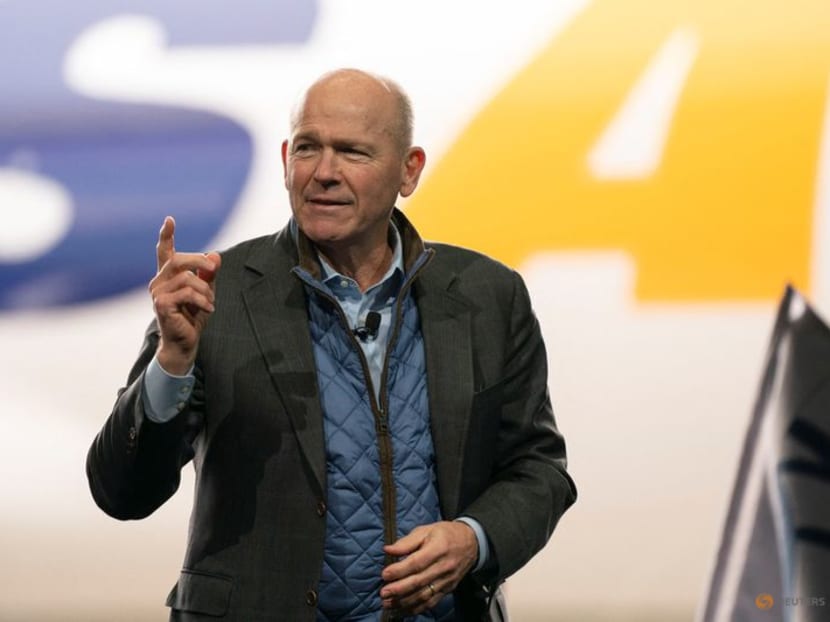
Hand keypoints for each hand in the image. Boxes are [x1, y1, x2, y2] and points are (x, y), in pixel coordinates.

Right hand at [149, 216, 220, 374]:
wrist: (185, 342)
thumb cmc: (193, 317)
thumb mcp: (206, 292)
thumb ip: (210, 274)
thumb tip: (216, 255)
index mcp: (168, 276)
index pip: (164, 252)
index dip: (166, 235)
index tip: (170, 219)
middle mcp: (159, 282)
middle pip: (180, 260)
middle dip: (200, 262)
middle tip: (214, 269)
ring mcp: (157, 293)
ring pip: (187, 277)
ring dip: (205, 289)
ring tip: (210, 302)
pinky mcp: (161, 304)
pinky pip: (187, 293)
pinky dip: (202, 300)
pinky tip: (208, 309)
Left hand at [380, 521, 477, 615]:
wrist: (471, 543)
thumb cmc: (445, 534)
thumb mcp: (427, 530)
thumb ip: (407, 541)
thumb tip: (388, 550)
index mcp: (438, 548)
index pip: (417, 562)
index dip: (400, 570)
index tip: (385, 574)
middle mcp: (443, 567)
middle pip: (419, 581)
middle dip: (399, 589)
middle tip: (383, 593)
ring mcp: (446, 580)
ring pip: (424, 595)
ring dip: (404, 602)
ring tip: (388, 603)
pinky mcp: (448, 590)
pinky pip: (431, 602)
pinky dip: (416, 609)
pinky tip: (402, 610)